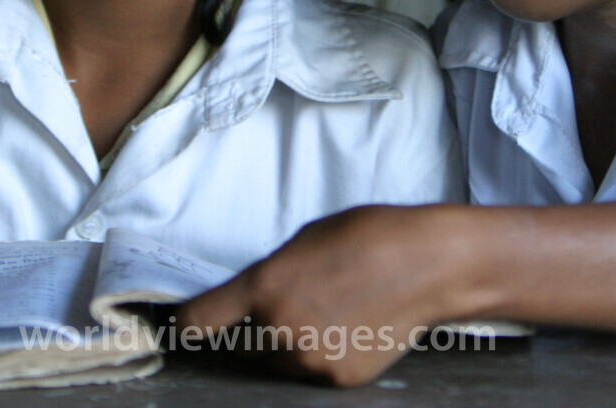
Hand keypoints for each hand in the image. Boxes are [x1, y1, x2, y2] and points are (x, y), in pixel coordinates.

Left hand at [179, 205, 464, 385]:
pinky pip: (310, 373)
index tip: (185, 322)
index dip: (187, 322)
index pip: (199, 321)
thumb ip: (268, 275)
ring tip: (321, 312)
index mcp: (265, 287)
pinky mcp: (338, 378)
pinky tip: (344, 327)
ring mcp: (310, 360)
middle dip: (248, 331)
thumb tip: (246, 300)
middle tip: (283, 306)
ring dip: (282, 347)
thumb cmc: (368, 237)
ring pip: (274, 364)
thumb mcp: (303, 240)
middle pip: (238, 347)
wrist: (430, 264)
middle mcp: (281, 330)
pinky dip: (317, 356)